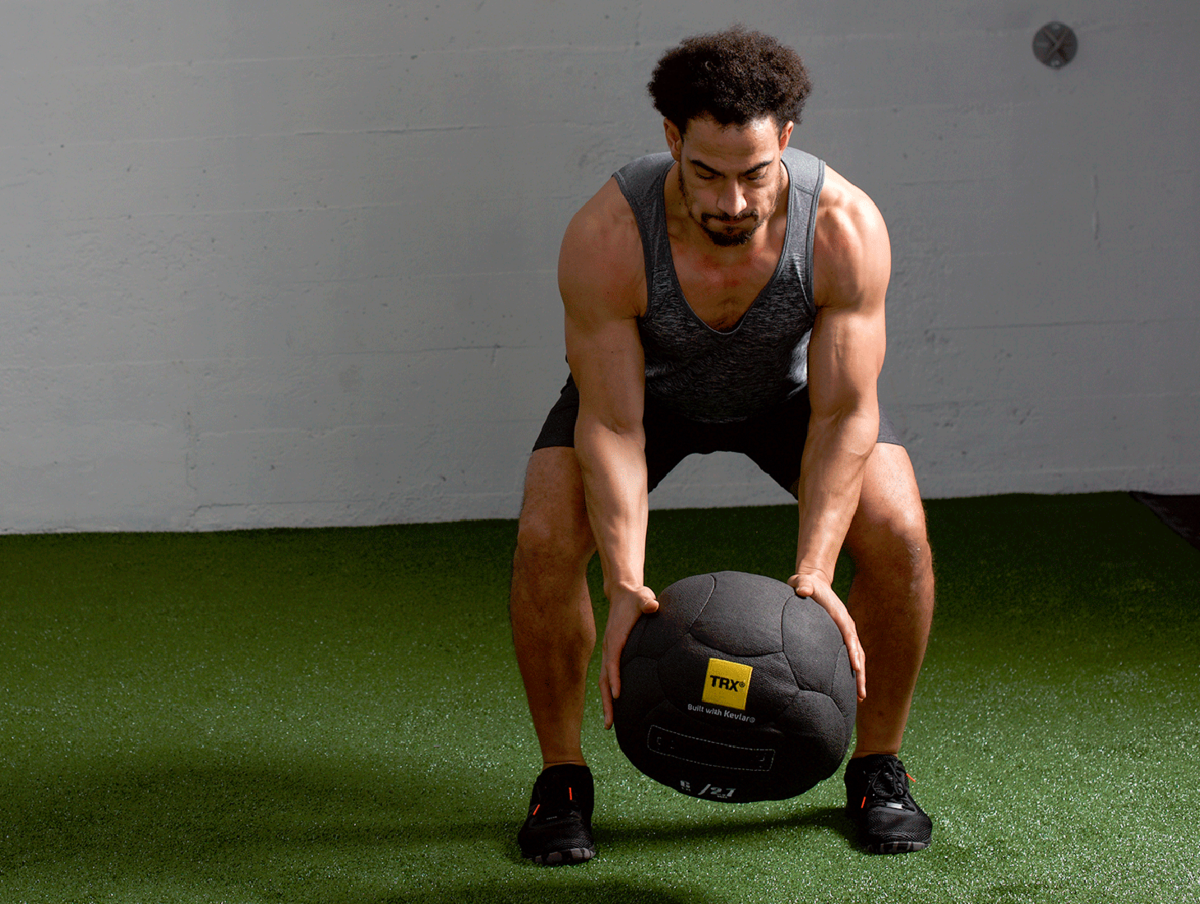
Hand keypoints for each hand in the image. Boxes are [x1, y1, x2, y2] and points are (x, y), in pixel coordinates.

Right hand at [599, 584, 658, 729]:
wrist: (623, 594)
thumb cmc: (636, 598)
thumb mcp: (643, 597)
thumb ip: (647, 602)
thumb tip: (653, 606)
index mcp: (615, 638)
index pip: (613, 662)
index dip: (614, 678)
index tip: (617, 695)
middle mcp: (609, 648)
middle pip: (604, 679)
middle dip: (607, 701)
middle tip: (609, 723)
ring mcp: (609, 652)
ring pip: (604, 682)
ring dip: (606, 702)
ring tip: (609, 724)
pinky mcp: (613, 654)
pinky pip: (609, 677)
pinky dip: (609, 693)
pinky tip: (615, 707)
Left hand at [788, 571, 865, 701]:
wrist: (812, 582)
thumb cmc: (805, 584)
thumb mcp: (802, 582)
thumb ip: (802, 585)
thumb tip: (802, 589)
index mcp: (839, 615)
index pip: (848, 635)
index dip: (853, 651)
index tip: (856, 667)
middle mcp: (845, 625)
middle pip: (857, 652)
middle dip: (860, 673)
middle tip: (861, 694)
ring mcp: (843, 632)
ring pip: (856, 657)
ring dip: (858, 677)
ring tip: (860, 697)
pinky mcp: (838, 638)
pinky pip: (847, 657)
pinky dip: (850, 672)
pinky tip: (848, 689)